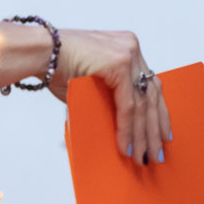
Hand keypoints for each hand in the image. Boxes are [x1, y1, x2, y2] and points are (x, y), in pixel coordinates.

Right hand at [53, 29, 169, 164]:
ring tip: (143, 156)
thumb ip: (109, 96)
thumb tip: (120, 125)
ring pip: (143, 103)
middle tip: (157, 152)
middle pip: (152, 94)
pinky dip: (127, 128)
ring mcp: (127, 54)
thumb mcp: (92, 82)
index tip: (164, 134)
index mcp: (128, 48)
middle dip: (155, 127)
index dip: (159, 111)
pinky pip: (128, 105)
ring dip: (143, 134)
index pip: (152, 84)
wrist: (40, 53)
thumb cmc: (58, 67)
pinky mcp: (119, 64)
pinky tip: (126, 146)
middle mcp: (132, 48)